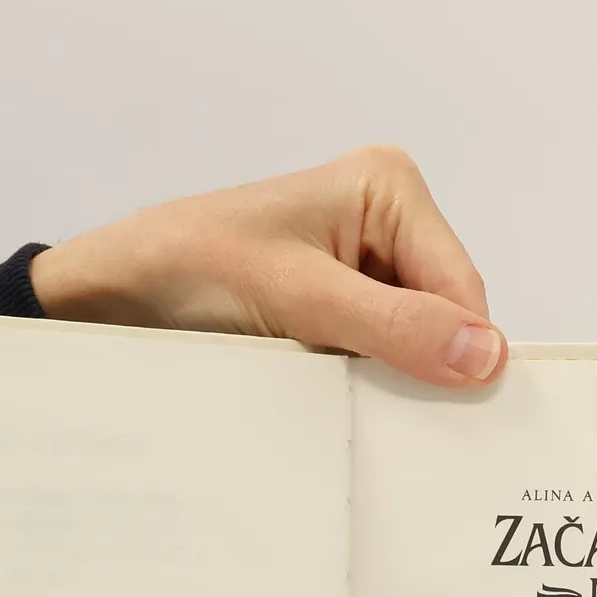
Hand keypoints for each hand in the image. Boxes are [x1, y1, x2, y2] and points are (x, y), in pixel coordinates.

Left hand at [27, 145, 505, 389]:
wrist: (108, 296)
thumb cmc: (186, 270)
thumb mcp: (295, 296)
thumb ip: (394, 325)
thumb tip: (488, 356)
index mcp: (389, 187)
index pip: (463, 290)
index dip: (455, 353)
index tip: (427, 408)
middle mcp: (390, 219)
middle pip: (448, 317)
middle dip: (420, 364)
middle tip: (372, 402)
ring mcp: (370, 264)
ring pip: (421, 343)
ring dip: (389, 377)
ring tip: (338, 390)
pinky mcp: (347, 304)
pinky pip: (386, 354)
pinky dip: (366, 381)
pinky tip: (331, 389)